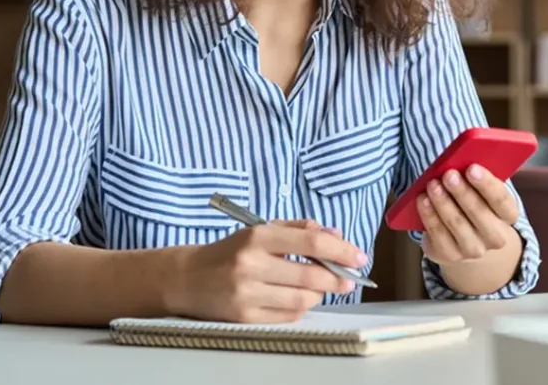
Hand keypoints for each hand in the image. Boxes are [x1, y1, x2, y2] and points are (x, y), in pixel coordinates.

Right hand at [165, 219, 368, 323]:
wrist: (188, 278)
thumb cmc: (232, 251)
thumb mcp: (262, 229)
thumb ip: (301, 230)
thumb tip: (336, 237)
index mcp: (257, 236)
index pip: (311, 243)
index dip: (341, 251)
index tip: (359, 257)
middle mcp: (251, 264)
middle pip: (310, 276)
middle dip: (337, 278)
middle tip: (348, 278)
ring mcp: (246, 293)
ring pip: (302, 299)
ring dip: (320, 294)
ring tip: (321, 287)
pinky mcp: (244, 317)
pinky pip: (288, 316)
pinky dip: (301, 308)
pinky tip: (299, 298)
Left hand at [417, 163, 519, 265]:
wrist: (466, 239)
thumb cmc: (474, 204)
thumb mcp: (482, 191)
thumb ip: (477, 178)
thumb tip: (460, 161)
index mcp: (508, 215)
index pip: (501, 200)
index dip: (487, 184)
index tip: (472, 168)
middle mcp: (495, 236)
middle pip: (478, 212)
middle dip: (461, 191)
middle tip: (449, 174)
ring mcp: (473, 249)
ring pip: (457, 223)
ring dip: (443, 201)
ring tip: (432, 184)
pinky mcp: (450, 255)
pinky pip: (438, 234)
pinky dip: (429, 215)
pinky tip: (423, 200)